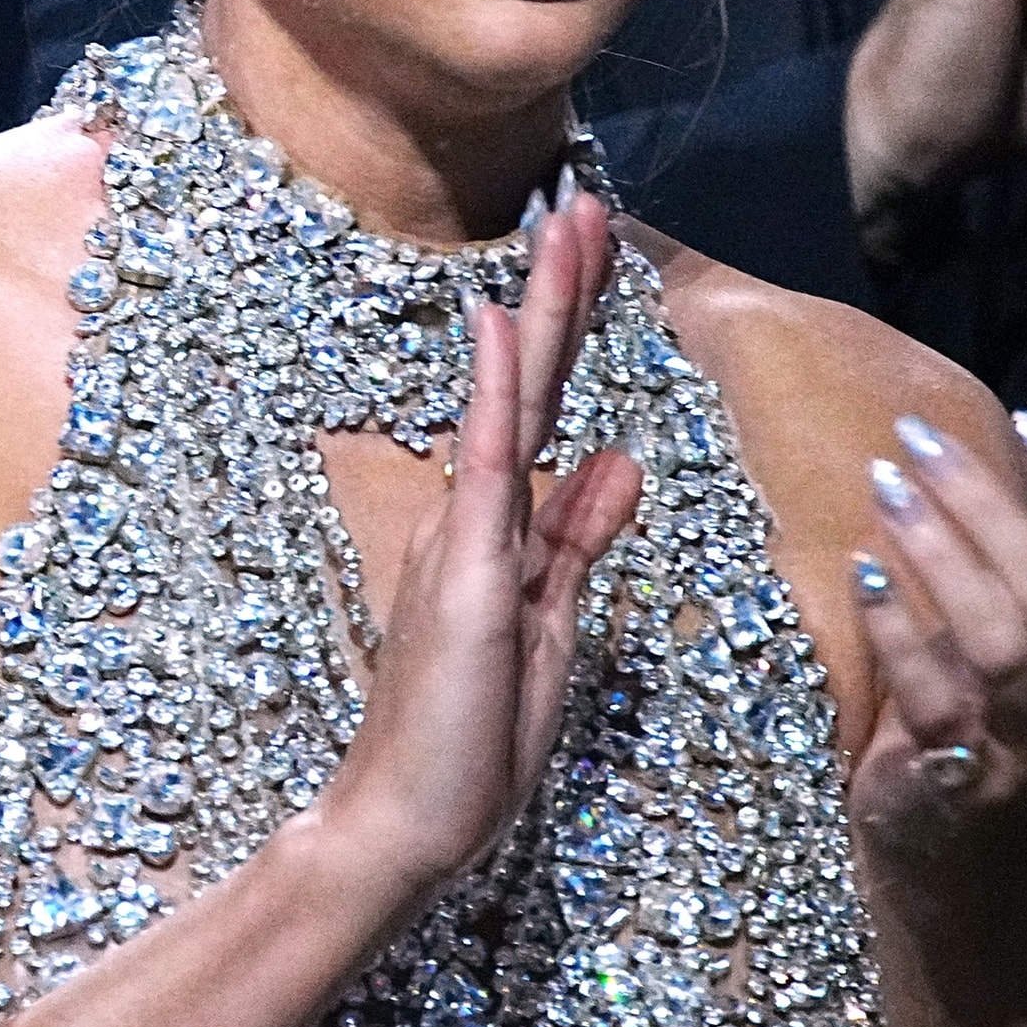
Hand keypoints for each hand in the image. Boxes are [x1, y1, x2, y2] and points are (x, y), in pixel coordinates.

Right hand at [317, 191, 643, 896]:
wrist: (405, 825)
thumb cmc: (473, 739)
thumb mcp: (550, 625)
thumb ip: (579, 538)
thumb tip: (621, 458)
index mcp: (500, 526)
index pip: (547, 406)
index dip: (572, 327)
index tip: (596, 250)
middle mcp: (476, 513)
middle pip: (529, 382)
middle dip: (561, 290)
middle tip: (582, 201)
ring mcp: (466, 535)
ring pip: (512, 400)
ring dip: (542, 311)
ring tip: (566, 224)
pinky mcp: (463, 570)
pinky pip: (483, 464)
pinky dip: (490, 389)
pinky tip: (495, 324)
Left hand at [844, 402, 1026, 854]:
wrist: (952, 807)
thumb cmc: (1014, 659)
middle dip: (987, 505)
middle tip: (919, 436)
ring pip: (999, 646)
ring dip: (937, 555)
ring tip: (884, 486)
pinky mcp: (960, 779)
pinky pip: (932, 701)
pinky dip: (895, 630)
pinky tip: (862, 570)